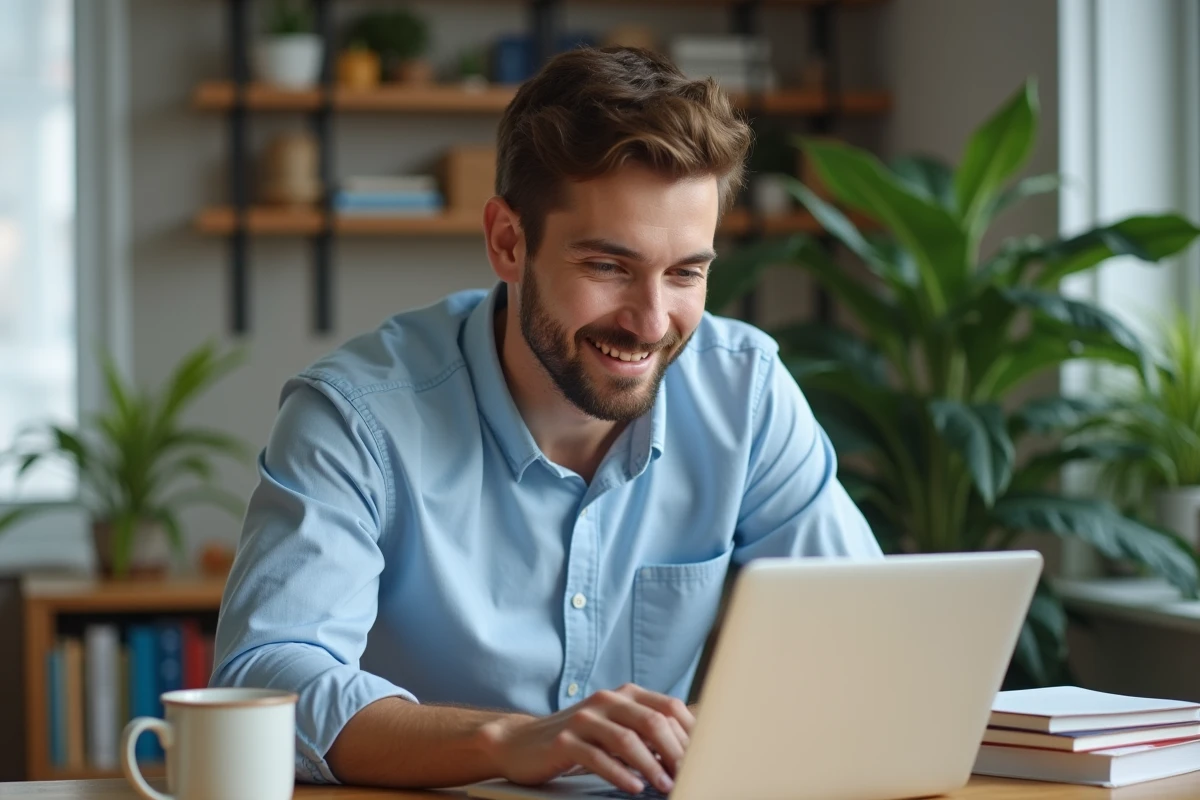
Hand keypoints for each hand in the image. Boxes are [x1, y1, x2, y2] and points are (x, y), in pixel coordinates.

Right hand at [479, 683, 695, 794]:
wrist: (523, 743)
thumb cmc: (580, 740)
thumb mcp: (616, 730)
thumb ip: (648, 734)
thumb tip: (691, 753)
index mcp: (625, 694)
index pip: (669, 707)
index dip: (690, 734)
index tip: (705, 759)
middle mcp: (606, 701)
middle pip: (653, 721)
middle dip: (676, 752)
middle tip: (690, 777)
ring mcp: (584, 719)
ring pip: (627, 739)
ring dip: (652, 766)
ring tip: (666, 787)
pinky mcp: (564, 741)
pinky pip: (597, 757)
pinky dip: (619, 774)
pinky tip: (634, 788)